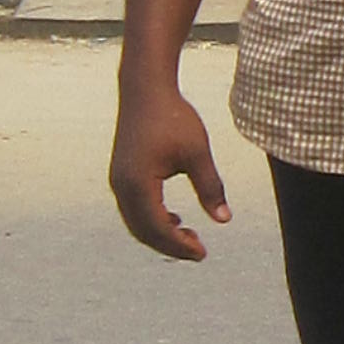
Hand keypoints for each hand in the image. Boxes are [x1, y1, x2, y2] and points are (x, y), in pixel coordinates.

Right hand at [109, 78, 231, 260]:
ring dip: (160, 233)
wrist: (145, 90)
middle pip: (143, 231)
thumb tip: (224, 220)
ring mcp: (118, 181)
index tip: (203, 253)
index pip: (157, 228)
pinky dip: (152, 219)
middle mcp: (122, 187)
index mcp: (138, 184)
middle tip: (199, 251)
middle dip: (170, 245)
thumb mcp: (197, 152)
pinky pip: (133, 209)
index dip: (179, 245)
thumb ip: (210, 187)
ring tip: (189, 235)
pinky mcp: (121, 175)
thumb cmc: (173, 117)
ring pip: (136, 222)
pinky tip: (175, 217)